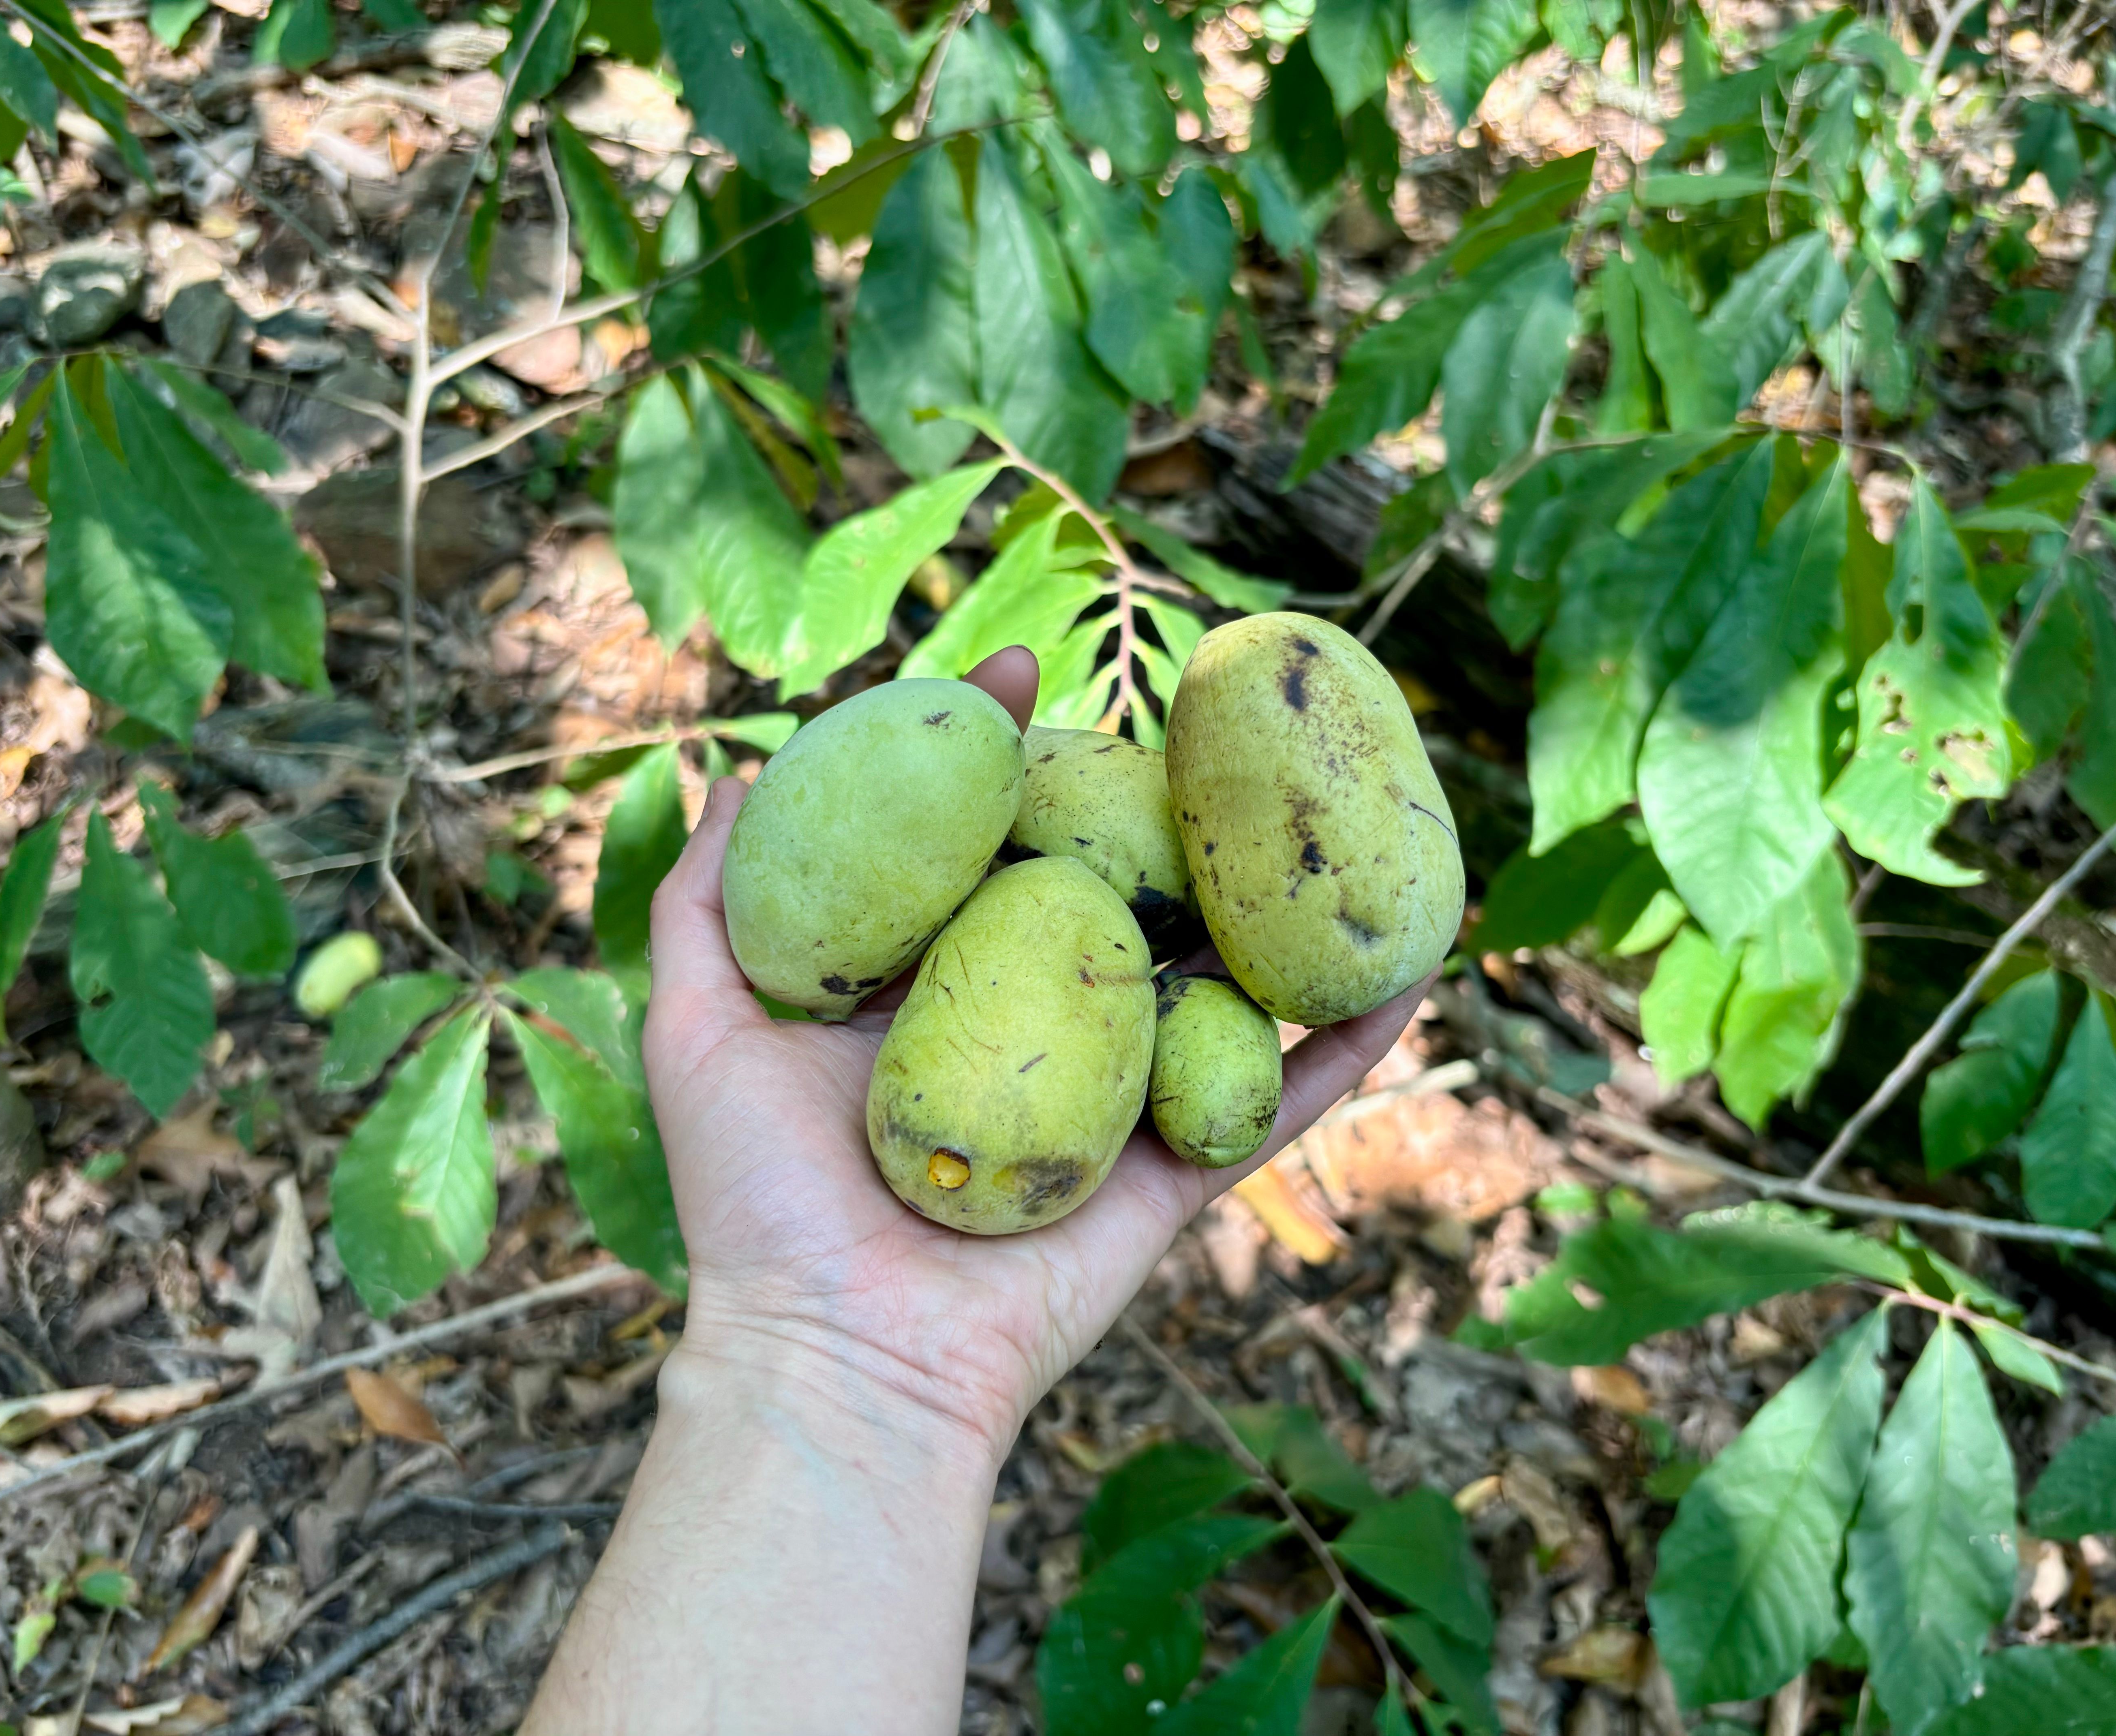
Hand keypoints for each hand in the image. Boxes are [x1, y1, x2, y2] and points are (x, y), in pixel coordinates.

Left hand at [642, 646, 1429, 1465]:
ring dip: (1271, 907)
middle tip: (1181, 716)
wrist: (834, 1350)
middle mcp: (1028, 1030)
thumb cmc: (758, 1196)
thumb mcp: (699, 1024)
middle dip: (1143, 806)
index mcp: (929, 990)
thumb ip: (713, 903)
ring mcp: (1110, 1098)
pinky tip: (1416, 968)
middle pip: (1101, 894)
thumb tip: (739, 773)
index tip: (1014, 666)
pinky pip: (1277, 1095)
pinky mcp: (1172, 1170)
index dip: (994, 753)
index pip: (974, 843)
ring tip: (1324, 814)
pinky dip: (1352, 1042)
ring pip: (1208, 983)